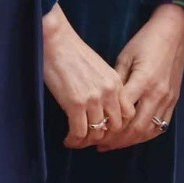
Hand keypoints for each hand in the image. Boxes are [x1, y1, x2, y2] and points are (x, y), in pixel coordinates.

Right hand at [43, 4, 134, 148]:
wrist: (55, 41)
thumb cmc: (72, 52)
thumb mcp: (99, 68)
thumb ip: (106, 87)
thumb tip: (103, 108)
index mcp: (116, 82)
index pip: (128, 114)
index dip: (117, 127)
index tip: (105, 131)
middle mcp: (109, 92)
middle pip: (115, 127)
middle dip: (103, 137)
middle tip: (90, 139)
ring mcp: (93, 99)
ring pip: (97, 133)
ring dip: (86, 141)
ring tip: (76, 141)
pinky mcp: (76, 104)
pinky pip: (79, 132)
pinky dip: (74, 140)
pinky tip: (68, 140)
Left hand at [98, 3, 183, 150]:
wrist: (174, 32)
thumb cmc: (146, 42)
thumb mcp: (125, 57)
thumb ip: (117, 82)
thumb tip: (103, 103)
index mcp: (143, 81)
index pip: (122, 112)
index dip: (106, 125)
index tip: (92, 130)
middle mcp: (157, 94)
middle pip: (135, 128)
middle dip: (116, 140)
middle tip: (99, 144)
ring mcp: (168, 99)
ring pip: (148, 131)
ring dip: (130, 141)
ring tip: (112, 145)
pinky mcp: (174, 101)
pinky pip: (160, 126)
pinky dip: (145, 135)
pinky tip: (132, 138)